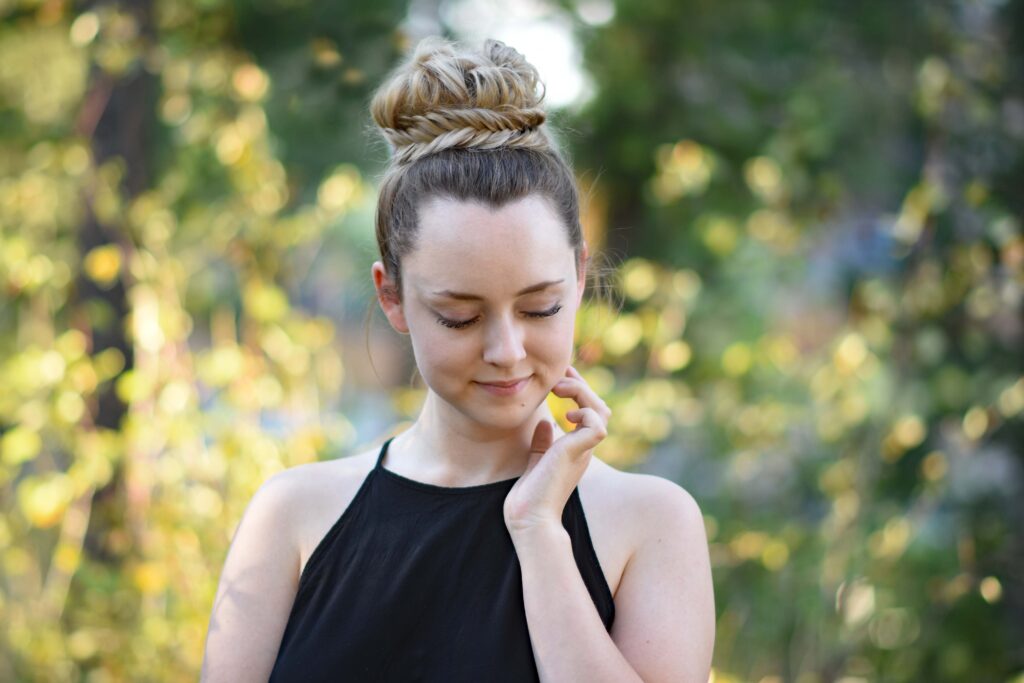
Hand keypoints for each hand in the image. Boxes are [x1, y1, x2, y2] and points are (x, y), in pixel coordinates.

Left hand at [503, 365, 610, 536]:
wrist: (529, 520)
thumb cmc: (529, 497)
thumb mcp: (535, 461)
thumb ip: (541, 443)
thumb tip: (544, 423)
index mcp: (575, 449)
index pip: (586, 412)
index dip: (577, 391)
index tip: (560, 377)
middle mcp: (583, 448)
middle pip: (598, 407)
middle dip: (581, 385)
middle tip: (561, 375)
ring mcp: (583, 451)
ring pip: (600, 411)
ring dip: (582, 392)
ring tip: (560, 388)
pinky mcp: (578, 453)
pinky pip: (597, 423)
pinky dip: (584, 411)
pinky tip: (565, 414)